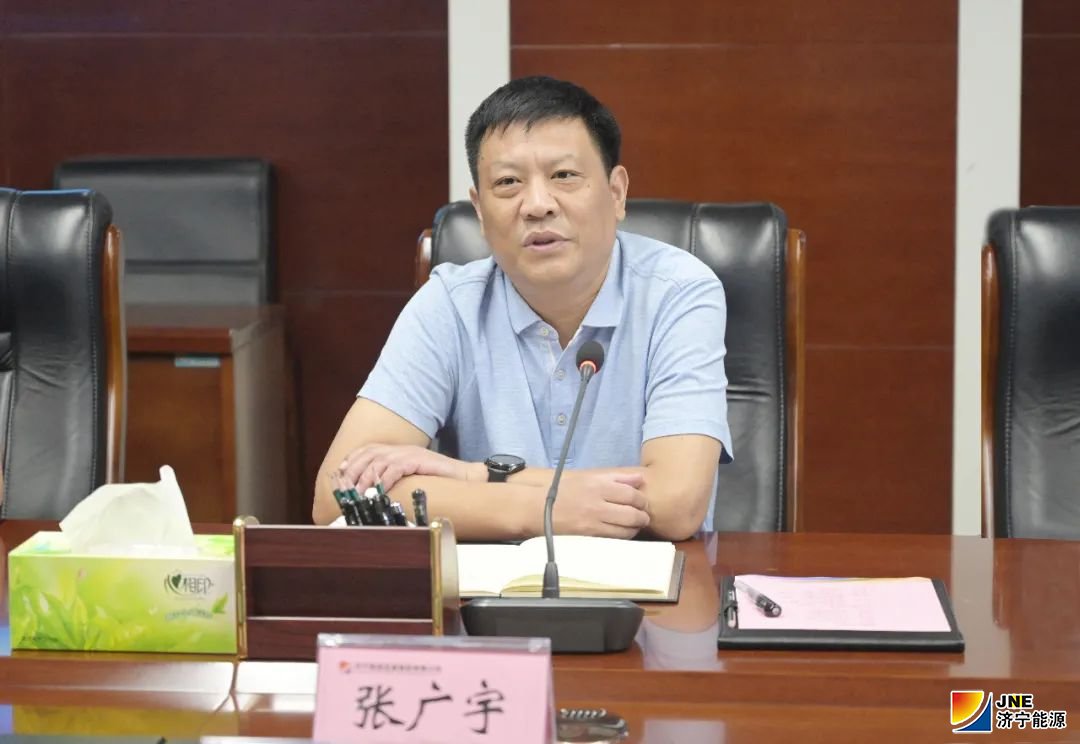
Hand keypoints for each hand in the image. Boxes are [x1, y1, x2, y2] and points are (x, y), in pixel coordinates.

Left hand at [339, 444, 469, 492]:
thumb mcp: (410, 478)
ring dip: (365, 478)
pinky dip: (384, 479)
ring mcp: (409, 453)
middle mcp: (401, 449)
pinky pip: (395, 468)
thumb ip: (395, 480)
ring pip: (379, 461)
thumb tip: (375, 494)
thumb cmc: (438, 481)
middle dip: (354, 471)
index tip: (340, 473)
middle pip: (369, 454)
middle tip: (345, 488)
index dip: (352, 460)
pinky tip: (378, 490)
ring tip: (358, 494)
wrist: (463, 476)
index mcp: (397, 451)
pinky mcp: (418, 459)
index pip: (368, 450)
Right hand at [551, 471, 648, 538]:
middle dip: (642, 516)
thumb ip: (617, 477)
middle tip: (643, 516)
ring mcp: (593, 520)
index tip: (642, 503)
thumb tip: (640, 478)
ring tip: (635, 525)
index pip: (631, 494)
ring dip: (635, 527)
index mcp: (598, 485)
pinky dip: (623, 536)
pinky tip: (622, 532)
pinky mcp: (588, 535)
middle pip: (632, 512)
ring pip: (626, 528)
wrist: (539, 508)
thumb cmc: (565, 490)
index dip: (641, 500)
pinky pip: (614, 538)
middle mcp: (598, 502)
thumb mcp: (589, 477)